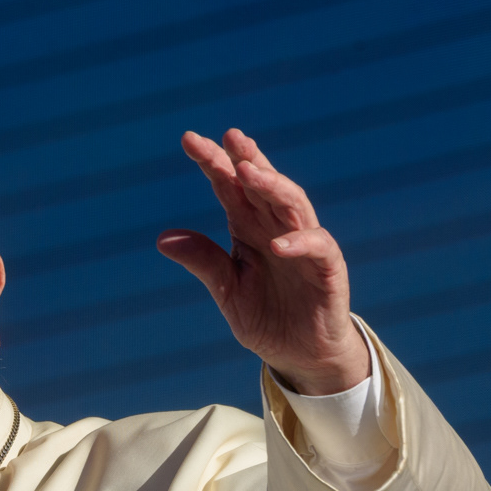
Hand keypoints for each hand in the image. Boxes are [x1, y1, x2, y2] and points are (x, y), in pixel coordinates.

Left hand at [157, 129, 369, 395]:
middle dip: (246, 159)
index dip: (213, 162)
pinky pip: (317, 247)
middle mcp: (276, 228)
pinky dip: (299, 242)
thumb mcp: (226, 290)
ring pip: (292, 203)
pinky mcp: (327, 268)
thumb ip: (203, 262)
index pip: (229, 186)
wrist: (301, 354)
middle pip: (262, 184)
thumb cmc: (266, 316)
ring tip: (248, 172)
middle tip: (229, 137)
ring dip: (272, 186)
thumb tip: (163, 238)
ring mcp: (304, 245)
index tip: (189, 140)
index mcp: (248, 227)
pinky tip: (277, 244)